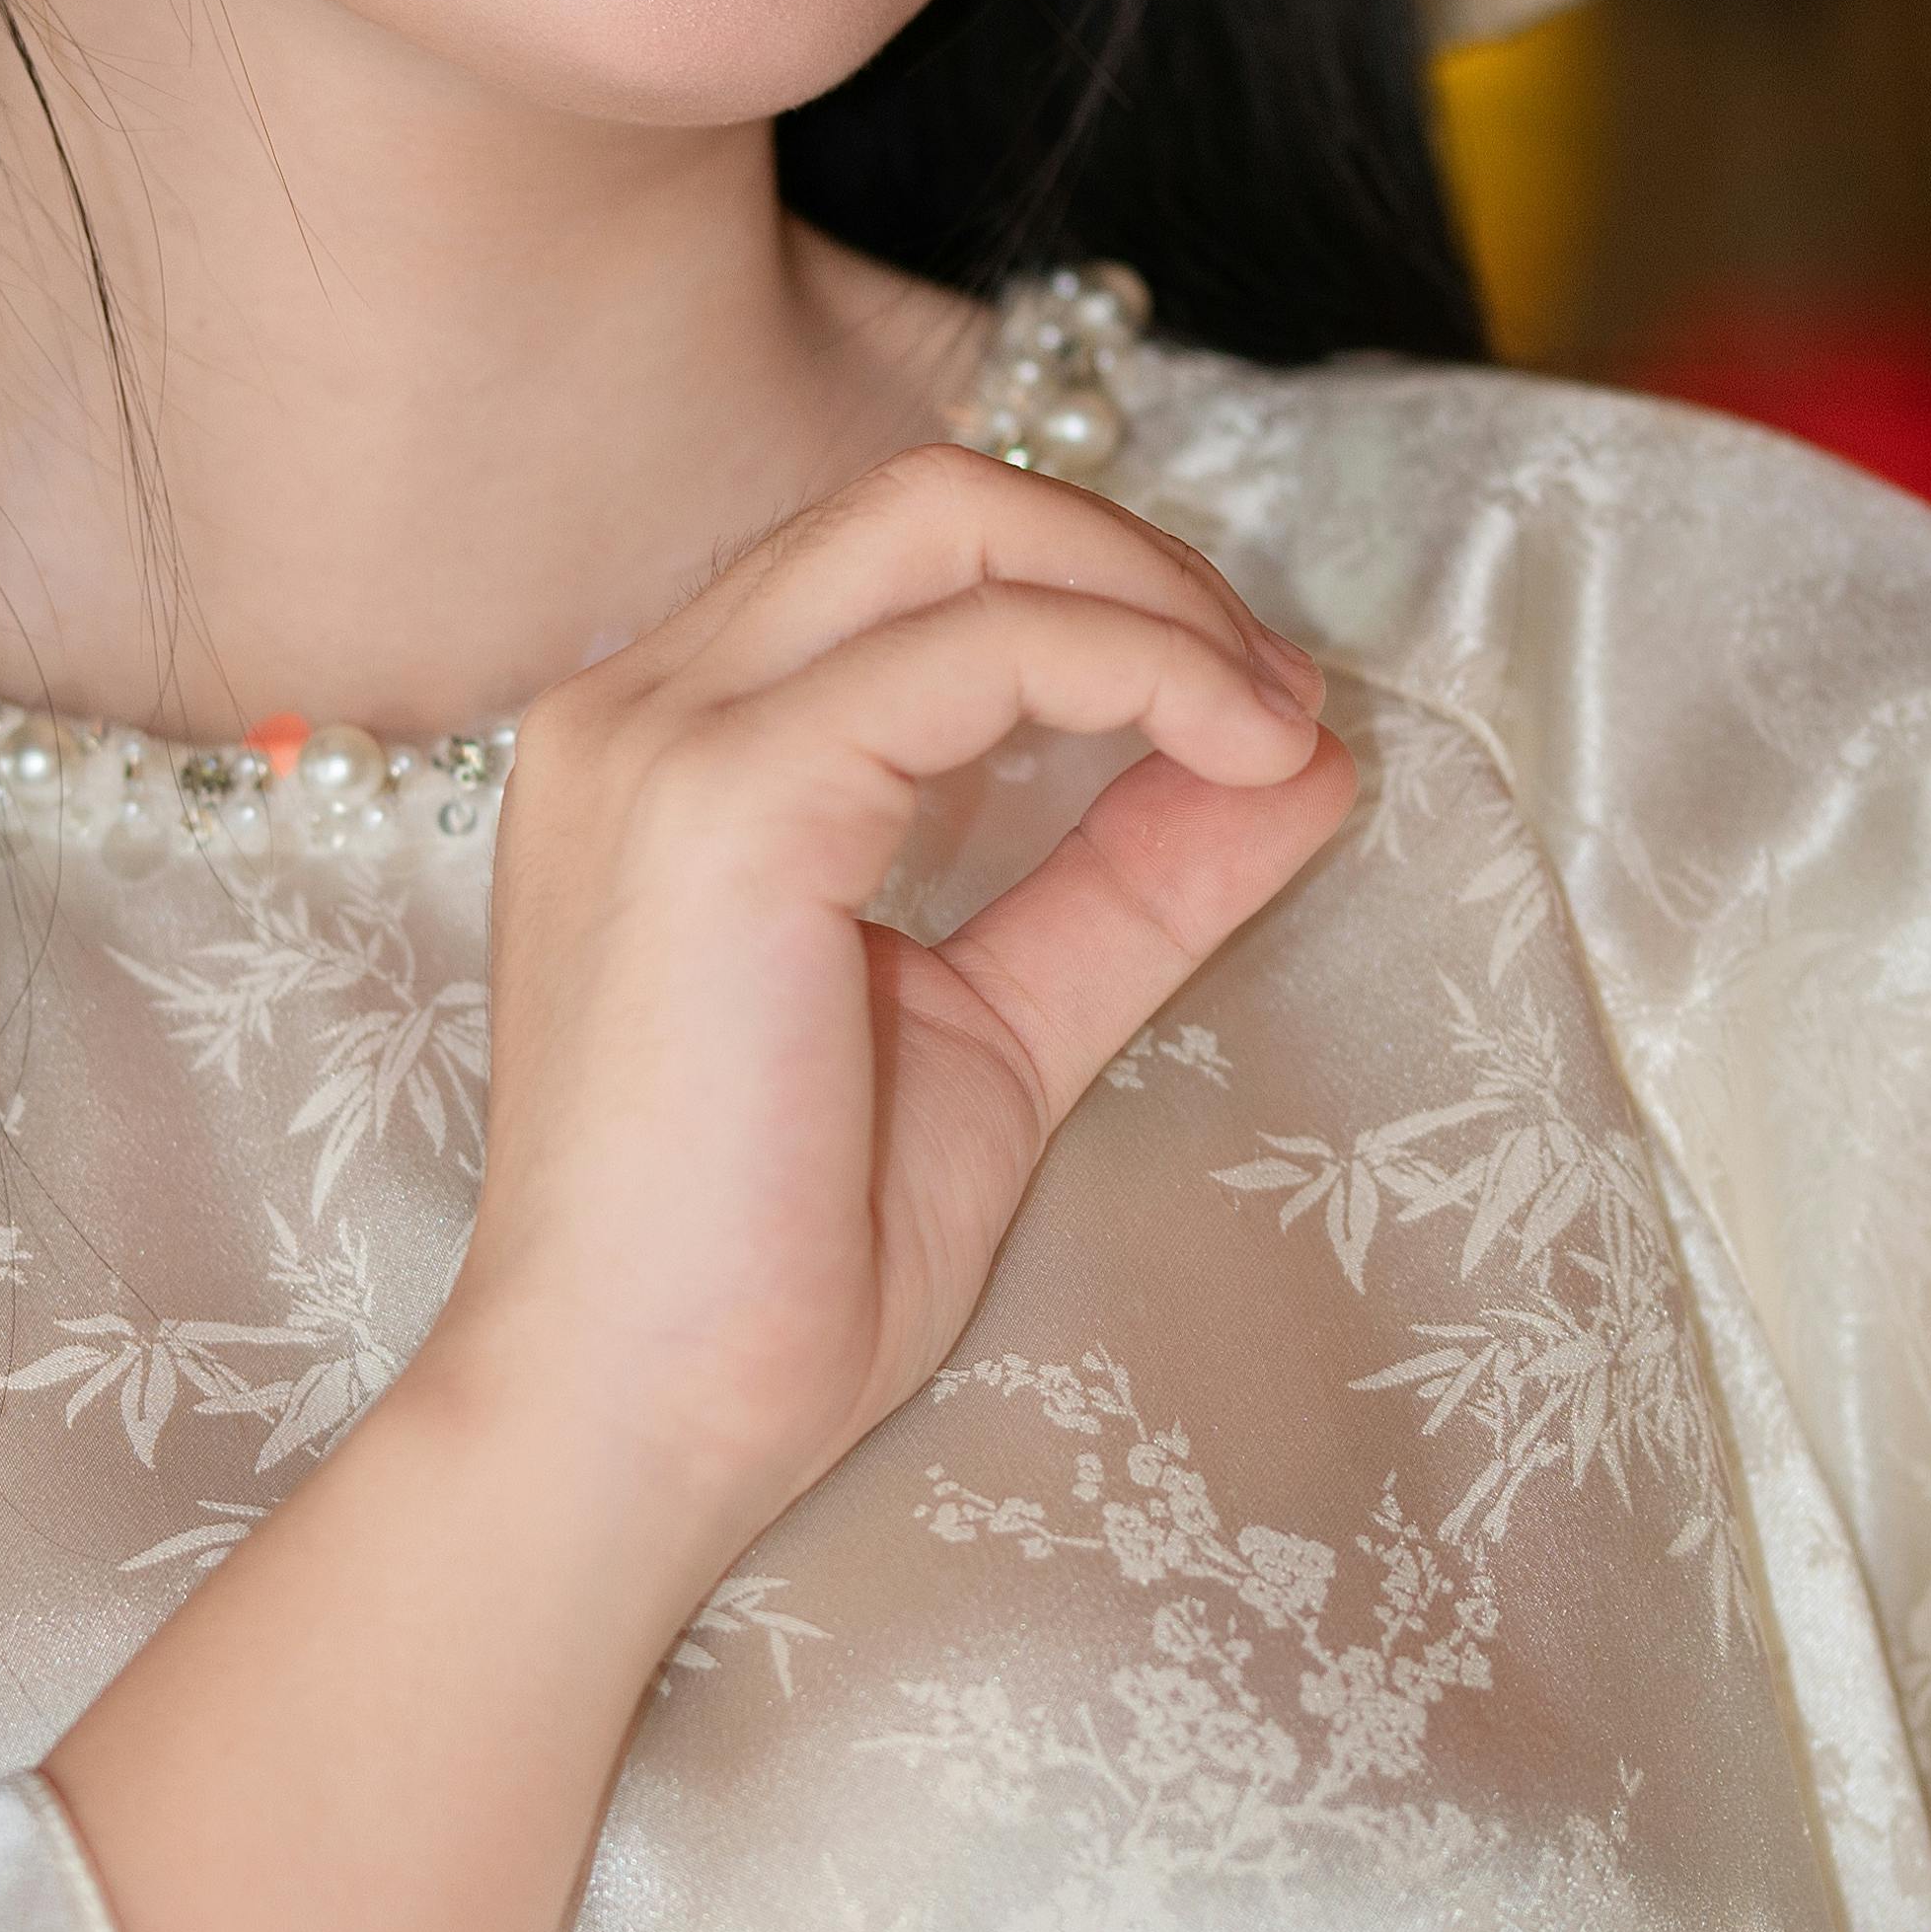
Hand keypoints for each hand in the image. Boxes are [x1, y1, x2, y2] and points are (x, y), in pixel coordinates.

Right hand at [438, 438, 1352, 1588]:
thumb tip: (1300, 756)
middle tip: (1274, 703)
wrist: (631, 1426)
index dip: (1101, 602)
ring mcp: (665, 738)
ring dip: (1159, 608)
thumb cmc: (770, 1267)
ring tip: (1273, 731)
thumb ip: (1125, 885)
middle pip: (927, 505)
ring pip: (953, 533)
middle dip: (1140, 569)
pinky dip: (1139, 668)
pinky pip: (980, 650)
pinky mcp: (726, 801)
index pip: (901, 571)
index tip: (1253, 719)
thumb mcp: (994, 1029)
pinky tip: (1230, 757)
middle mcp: (638, 704)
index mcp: (668, 748)